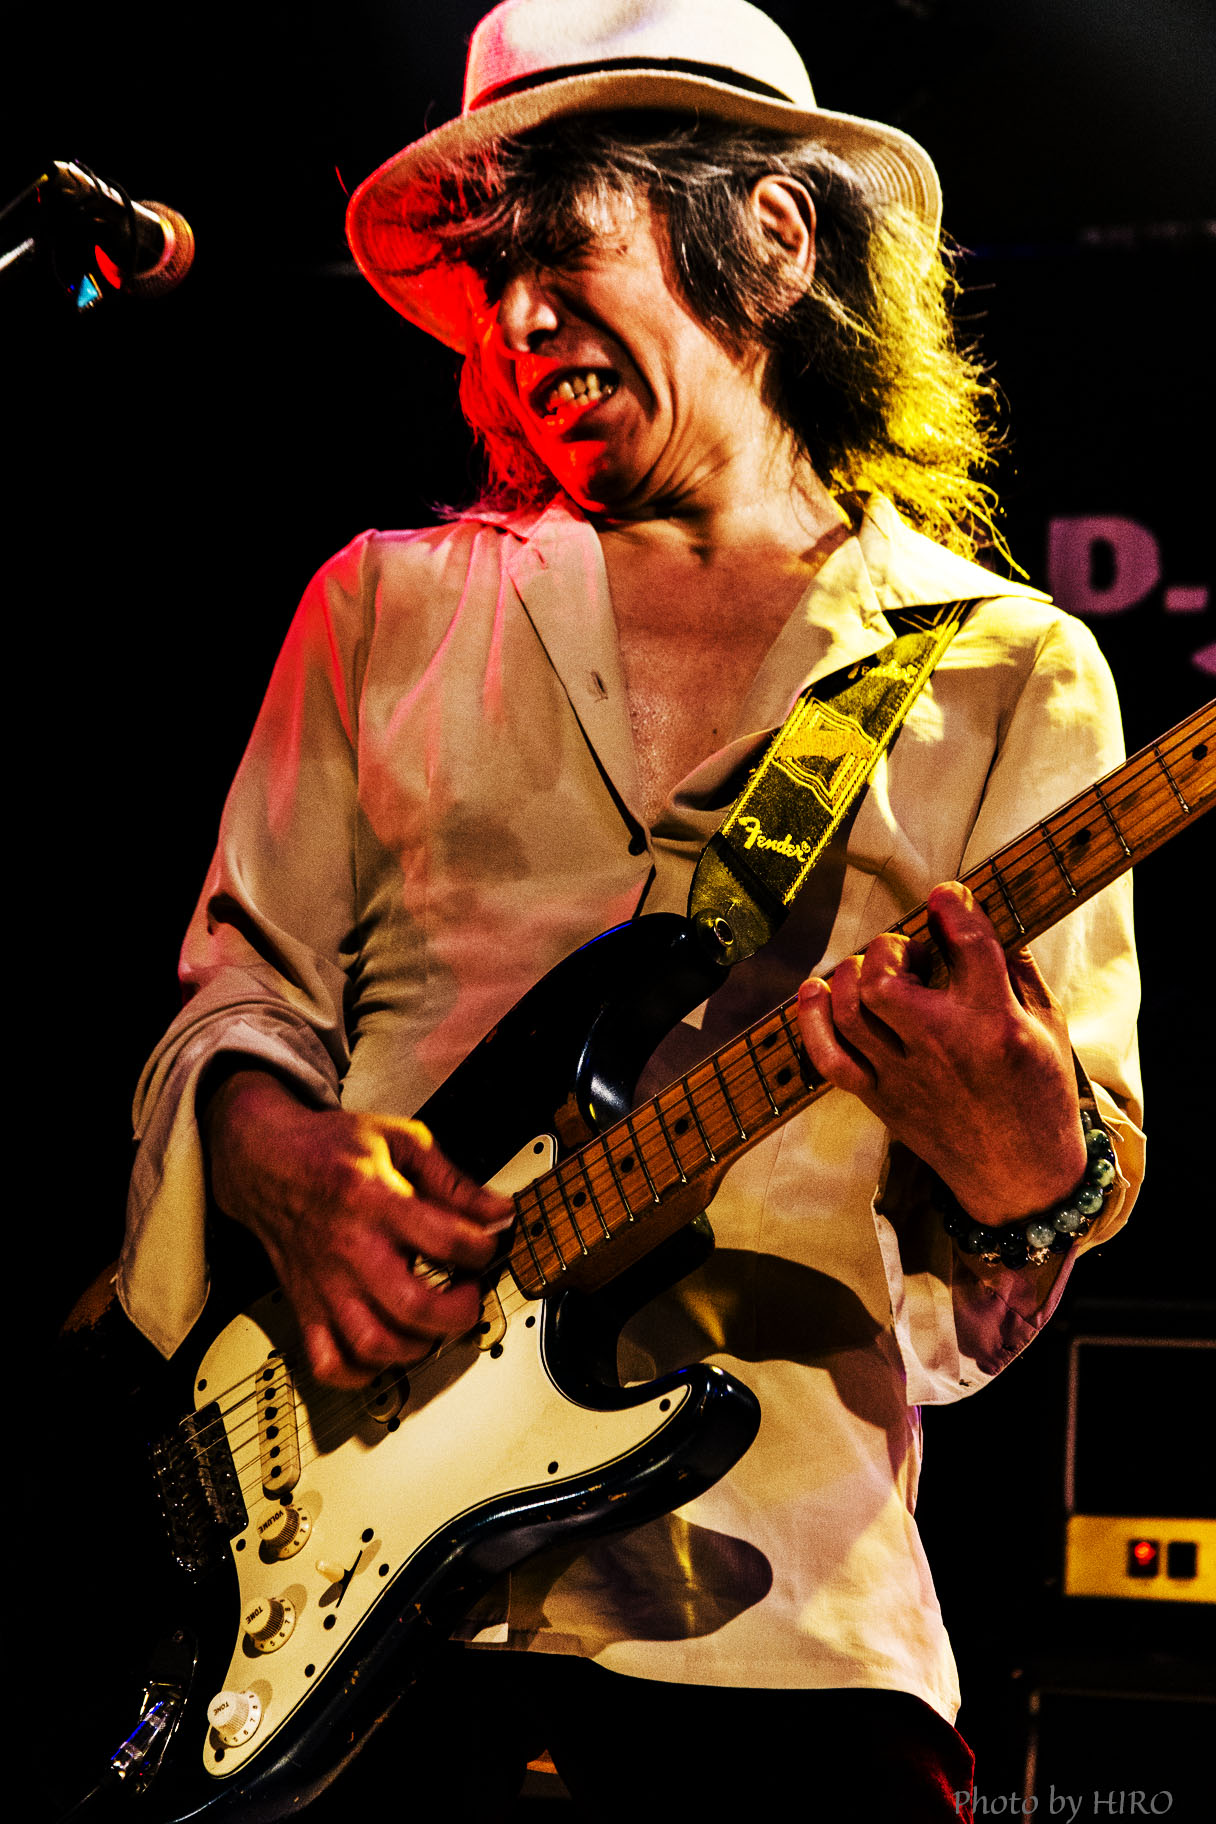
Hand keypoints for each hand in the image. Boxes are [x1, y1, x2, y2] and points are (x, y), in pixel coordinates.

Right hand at [204, 1070, 513, 1385]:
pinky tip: (386, 1351)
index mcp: (374, 1202)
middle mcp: (349, 1250)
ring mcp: (325, 1284)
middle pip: (413, 1306)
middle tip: (469, 1295)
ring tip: (434, 1324)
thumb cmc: (330, 1149)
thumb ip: (453, 1179)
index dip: (482, 1248)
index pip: (445, 1240)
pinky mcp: (306, 1306)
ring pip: (374, 1343)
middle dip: (459, 1311)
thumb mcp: (400, 1141)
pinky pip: (329, 1362)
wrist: (264, 1160)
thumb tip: (497, 1211)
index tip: (489, 1245)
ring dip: (418, 1345)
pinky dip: (362, 1373)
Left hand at [796, 882, 1086, 1224]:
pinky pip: (828, 1057)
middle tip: (909, 951)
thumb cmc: (1040, 1098)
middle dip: (889, 948)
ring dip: (853, 975)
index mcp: (994, 1024)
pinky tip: (816, 991)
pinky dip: (811, 1020)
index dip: (952, 908)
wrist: (1021, 1179)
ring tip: (876, 970)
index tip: (945, 895)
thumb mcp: (1050, 1028)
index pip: (967, 947)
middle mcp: (942, 1046)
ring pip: (851, 1010)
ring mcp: (904, 1076)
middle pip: (885, 980)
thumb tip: (984, 927)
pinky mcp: (880, 1099)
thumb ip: (1018, 973)